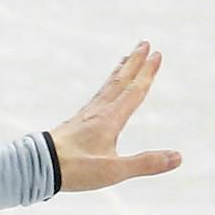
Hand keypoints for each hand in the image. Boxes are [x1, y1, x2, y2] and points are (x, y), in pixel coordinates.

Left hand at [48, 41, 181, 191]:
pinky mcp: (73, 124)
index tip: (157, 54)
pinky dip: (104, 88)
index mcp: (110, 119)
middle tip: (144, 44)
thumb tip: (177, 157)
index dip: (147, 73)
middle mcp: (98, 112)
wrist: (36, 167)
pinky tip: (102, 94)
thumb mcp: (114, 171)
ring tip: (125, 59)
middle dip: (134, 62)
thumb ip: (145, 163)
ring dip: (119, 72)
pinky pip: (94, 99)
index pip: (134, 91)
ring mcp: (84, 116)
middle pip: (120, 82)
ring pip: (106, 88)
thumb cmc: (75, 169)